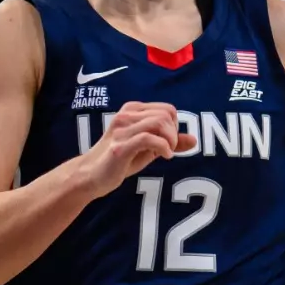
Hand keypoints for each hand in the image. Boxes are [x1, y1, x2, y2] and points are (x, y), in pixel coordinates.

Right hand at [77, 102, 194, 195]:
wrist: (90, 175)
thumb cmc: (120, 160)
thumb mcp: (149, 149)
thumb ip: (170, 142)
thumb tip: (194, 139)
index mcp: (132, 111)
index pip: (167, 109)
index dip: (175, 126)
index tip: (170, 141)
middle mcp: (125, 116)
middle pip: (166, 114)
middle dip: (174, 133)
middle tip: (169, 148)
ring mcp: (121, 130)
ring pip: (159, 122)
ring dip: (170, 139)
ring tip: (166, 152)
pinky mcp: (120, 147)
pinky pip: (149, 138)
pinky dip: (163, 147)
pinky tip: (164, 157)